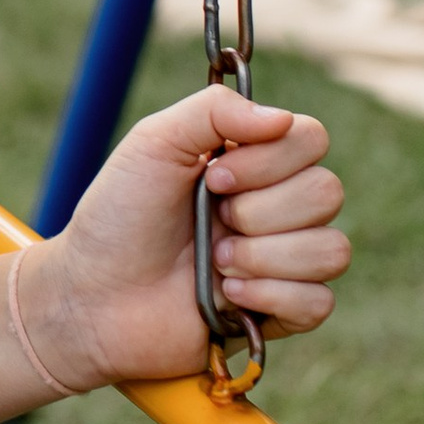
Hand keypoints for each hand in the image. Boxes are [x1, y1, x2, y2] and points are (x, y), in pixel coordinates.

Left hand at [21, 87, 349, 393]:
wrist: (92, 297)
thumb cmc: (118, 216)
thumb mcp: (153, 143)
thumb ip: (213, 111)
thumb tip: (282, 118)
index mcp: (253, 160)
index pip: (311, 139)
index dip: (270, 159)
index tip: (213, 177)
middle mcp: (277, 206)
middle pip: (327, 192)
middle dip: (260, 211)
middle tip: (211, 222)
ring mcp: (282, 261)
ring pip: (332, 249)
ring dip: (264, 257)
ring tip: (216, 262)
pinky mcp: (281, 313)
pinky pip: (319, 302)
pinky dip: (272, 297)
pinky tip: (227, 296)